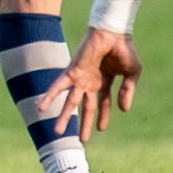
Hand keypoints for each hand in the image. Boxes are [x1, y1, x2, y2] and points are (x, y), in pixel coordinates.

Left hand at [43, 27, 143, 142]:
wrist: (113, 32)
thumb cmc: (124, 48)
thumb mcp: (131, 73)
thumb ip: (127, 91)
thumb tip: (123, 110)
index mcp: (104, 80)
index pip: (103, 103)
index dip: (103, 116)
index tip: (101, 129)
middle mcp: (90, 81)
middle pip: (86, 107)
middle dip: (85, 124)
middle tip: (82, 141)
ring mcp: (81, 78)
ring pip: (70, 102)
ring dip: (64, 117)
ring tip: (56, 133)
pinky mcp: (72, 72)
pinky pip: (58, 86)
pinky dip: (50, 97)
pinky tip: (42, 108)